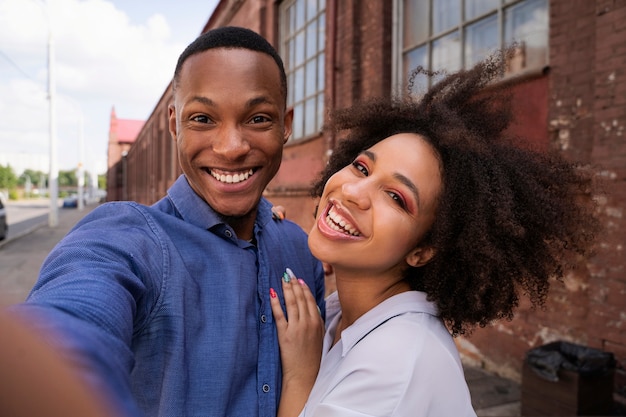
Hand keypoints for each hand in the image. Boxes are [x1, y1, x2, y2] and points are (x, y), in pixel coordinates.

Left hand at [270, 271, 323, 416]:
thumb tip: (312, 307)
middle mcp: (308, 322)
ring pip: (291, 303)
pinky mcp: (285, 334)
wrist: (305, 374)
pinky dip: (275, 302)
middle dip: (294, 283)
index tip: (299, 278)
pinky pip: (279, 314)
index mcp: (317, 322)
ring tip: (282, 279)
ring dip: (286, 289)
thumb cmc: (312, 357)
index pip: (310, 299)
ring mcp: (297, 328)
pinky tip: (272, 293)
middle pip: (300, 298)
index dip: (304, 287)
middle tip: (288, 273)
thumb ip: (316, 321)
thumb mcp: (319, 337)